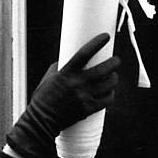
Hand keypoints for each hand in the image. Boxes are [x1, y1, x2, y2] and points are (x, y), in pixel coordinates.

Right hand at [6, 33, 121, 157]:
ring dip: (114, 78)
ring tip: (113, 76)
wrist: (41, 121)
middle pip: (104, 69)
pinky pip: (107, 100)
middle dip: (114, 62)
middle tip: (116, 60)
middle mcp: (77, 83)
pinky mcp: (88, 109)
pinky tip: (110, 92)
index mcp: (66, 73)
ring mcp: (84, 97)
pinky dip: (111, 94)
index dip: (97, 43)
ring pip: (109, 84)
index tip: (106, 36)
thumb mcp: (48, 78)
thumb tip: (70, 58)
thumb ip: (60, 67)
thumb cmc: (43, 98)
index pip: (85, 53)